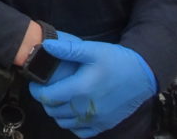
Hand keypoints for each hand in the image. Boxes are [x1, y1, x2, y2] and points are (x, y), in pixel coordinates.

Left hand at [29, 32, 156, 137]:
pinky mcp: (105, 124)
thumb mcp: (92, 50)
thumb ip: (67, 49)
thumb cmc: (116, 61)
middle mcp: (86, 109)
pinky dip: (72, 124)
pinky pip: (81, 132)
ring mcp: (96, 119)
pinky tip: (72, 111)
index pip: (47, 97)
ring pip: (64, 123)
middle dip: (45, 100)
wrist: (142, 75)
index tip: (34, 82)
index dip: (36, 90)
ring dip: (57, 112)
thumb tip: (46, 46)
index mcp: (81, 89)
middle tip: (45, 88)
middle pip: (53, 111)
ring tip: (57, 98)